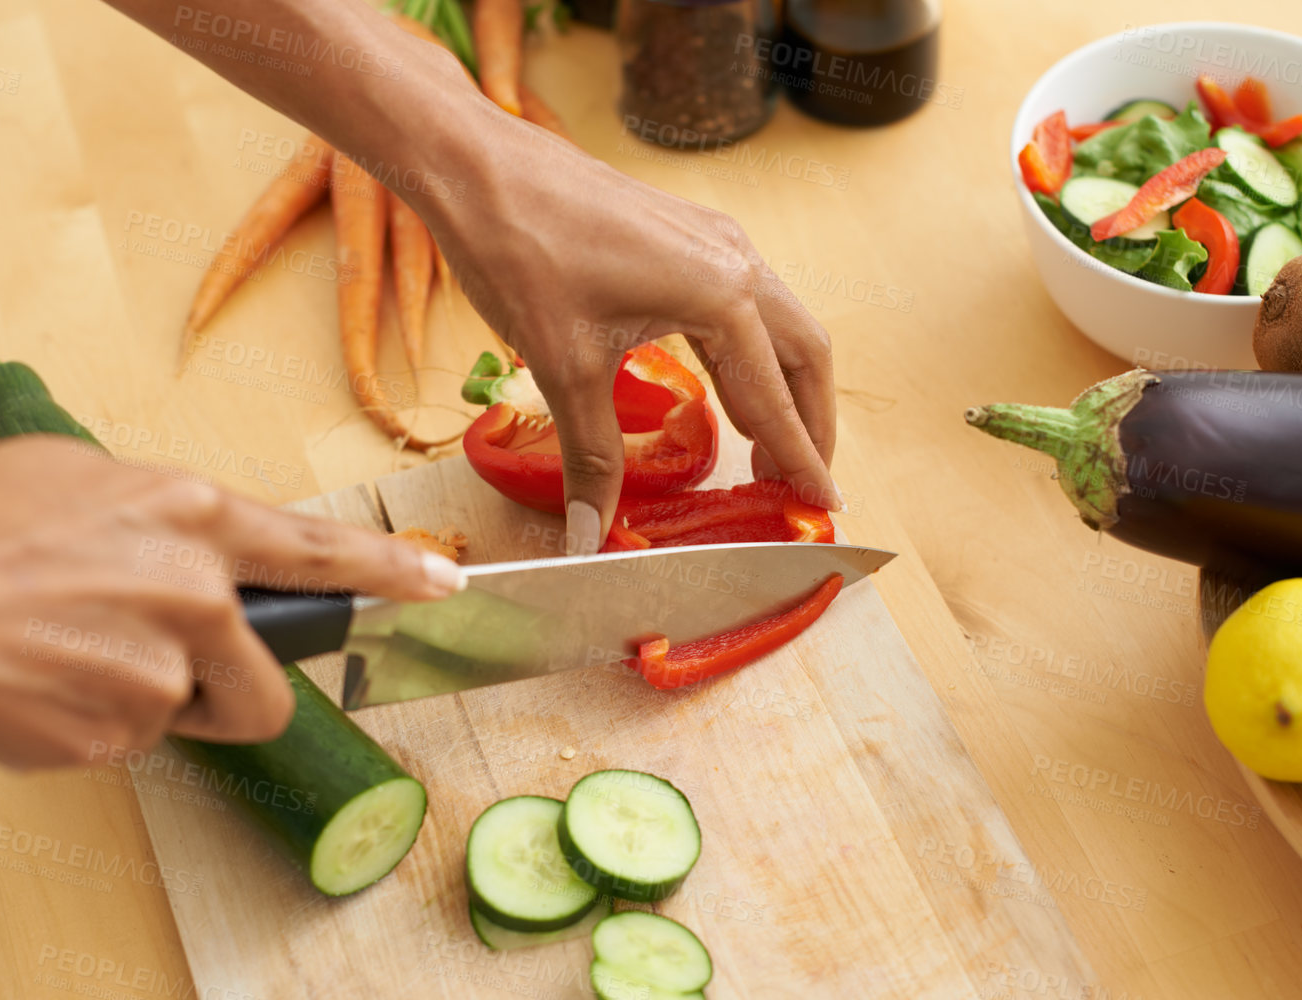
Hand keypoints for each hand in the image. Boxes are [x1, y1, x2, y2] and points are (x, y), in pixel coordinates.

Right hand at [0, 437, 461, 767]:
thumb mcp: (65, 482)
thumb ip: (154, 520)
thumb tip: (191, 554)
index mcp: (185, 513)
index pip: (318, 549)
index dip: (389, 572)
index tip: (444, 587)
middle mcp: (192, 591)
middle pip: (261, 683)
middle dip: (221, 694)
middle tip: (143, 670)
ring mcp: (156, 671)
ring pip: (180, 718)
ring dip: (132, 707)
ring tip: (48, 658)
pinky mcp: (111, 736)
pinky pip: (119, 747)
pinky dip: (78, 731)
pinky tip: (20, 687)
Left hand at [417, 98, 839, 549]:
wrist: (478, 166)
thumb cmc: (521, 251)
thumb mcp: (563, 367)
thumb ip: (592, 455)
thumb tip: (590, 532)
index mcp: (721, 293)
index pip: (776, 397)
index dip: (799, 458)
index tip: (822, 505)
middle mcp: (734, 260)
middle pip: (803, 354)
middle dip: (809, 423)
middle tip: (799, 483)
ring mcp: (713, 239)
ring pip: (778, 324)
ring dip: (783, 385)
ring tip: (769, 445)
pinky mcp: (685, 232)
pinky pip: (742, 301)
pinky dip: (749, 353)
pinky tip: (725, 384)